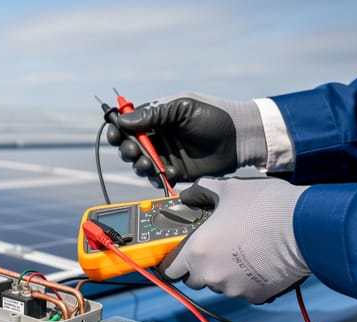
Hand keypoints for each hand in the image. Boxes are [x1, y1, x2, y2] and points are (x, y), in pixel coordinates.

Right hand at [107, 93, 266, 186]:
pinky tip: (169, 172)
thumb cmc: (215, 115)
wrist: (239, 138)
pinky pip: (157, 178)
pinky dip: (158, 177)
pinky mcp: (175, 172)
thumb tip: (124, 120)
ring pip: (139, 164)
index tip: (117, 135)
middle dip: (127, 150)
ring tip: (150, 165)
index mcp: (157, 117)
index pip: (128, 123)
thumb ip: (154, 113)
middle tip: (135, 152)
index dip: (118, 129)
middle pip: (129, 146)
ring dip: (139, 165)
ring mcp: (165, 155)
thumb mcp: (183, 108)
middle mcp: (158, 136)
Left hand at [160, 177, 309, 303]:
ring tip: (243, 251)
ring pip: (220, 285)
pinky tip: (259, 261)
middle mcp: (211, 275)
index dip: (174, 261)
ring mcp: (233, 289)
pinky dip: (247, 280)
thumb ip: (202, 191)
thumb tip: (191, 193)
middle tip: (216, 247)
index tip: (180, 255)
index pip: (170, 269)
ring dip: (225, 273)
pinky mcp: (256, 296)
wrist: (305, 227)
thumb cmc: (266, 207)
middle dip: (201, 266)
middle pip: (195, 279)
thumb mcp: (228, 189)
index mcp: (197, 251)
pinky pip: (244, 291)